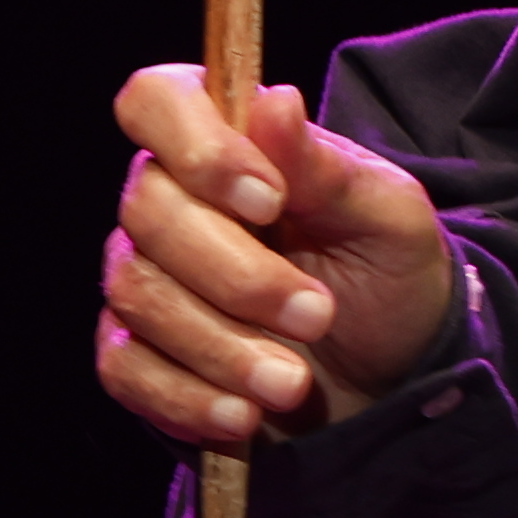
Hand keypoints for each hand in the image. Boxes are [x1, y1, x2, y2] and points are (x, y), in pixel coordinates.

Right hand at [94, 68, 457, 448]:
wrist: (391, 378)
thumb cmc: (388, 277)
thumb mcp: (388, 219)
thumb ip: (326, 167)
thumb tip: (275, 100)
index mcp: (228, 146)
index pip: (158, 101)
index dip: (197, 145)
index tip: (269, 200)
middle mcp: (171, 203)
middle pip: (148, 210)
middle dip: (237, 274)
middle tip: (318, 315)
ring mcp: (147, 278)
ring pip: (139, 294)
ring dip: (222, 346)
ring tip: (293, 382)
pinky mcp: (139, 354)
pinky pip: (125, 370)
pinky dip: (186, 398)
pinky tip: (242, 416)